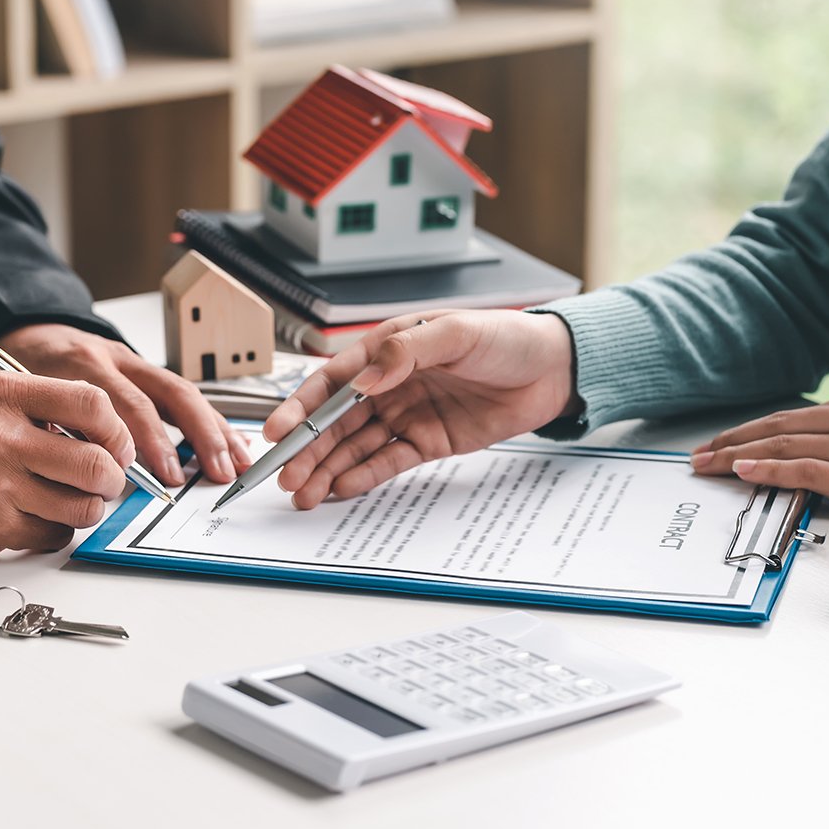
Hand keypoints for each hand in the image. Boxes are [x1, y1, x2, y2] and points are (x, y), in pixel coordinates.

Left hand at [0, 324, 250, 485]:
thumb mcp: (24, 400)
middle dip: (198, 434)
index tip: (166, 475)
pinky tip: (232, 444)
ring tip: (237, 462)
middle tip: (213, 471)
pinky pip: (184, 394)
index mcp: (81, 367)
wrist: (29, 331)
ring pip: (184, 391)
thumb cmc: (22, 372)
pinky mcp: (146, 368)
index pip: (125, 404)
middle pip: (168, 393)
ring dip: (215, 429)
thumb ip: (54, 432)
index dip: (150, 441)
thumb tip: (91, 477)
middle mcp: (114, 359)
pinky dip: (212, 420)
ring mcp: (134, 362)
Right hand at [0, 371, 134, 555]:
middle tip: (106, 479)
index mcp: (5, 394)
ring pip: (82, 507)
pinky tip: (41, 515)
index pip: (93, 405)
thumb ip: (41, 408)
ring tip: (75, 499)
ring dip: (88, 507)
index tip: (116, 444)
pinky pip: (53, 534)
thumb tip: (104, 437)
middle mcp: (3, 438)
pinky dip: (58, 529)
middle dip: (112, 478)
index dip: (117, 431)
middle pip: (96, 465)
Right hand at [266, 310, 579, 508]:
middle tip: (284, 478)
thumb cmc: (504, 338)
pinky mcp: (427, 442)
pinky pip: (387, 462)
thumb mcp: (455, 333)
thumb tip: (364, 380)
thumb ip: (407, 354)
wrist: (552, 369)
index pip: (331, 382)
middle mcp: (387, 385)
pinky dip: (362, 476)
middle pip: (335, 422)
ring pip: (354, 447)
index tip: (276, 431)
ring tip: (302, 495)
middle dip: (307, 451)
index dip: (300, 407)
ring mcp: (405, 415)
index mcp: (386, 350)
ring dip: (326, 470)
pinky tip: (338, 490)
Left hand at [690, 385, 828, 519]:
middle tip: (699, 453)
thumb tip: (820, 442)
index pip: (795, 416)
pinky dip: (771, 469)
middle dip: (733, 439)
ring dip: (738, 455)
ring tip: (707, 464)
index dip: (753, 429)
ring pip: (785, 445)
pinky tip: (744, 470)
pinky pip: (809, 471)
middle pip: (779, 426)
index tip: (725, 440)